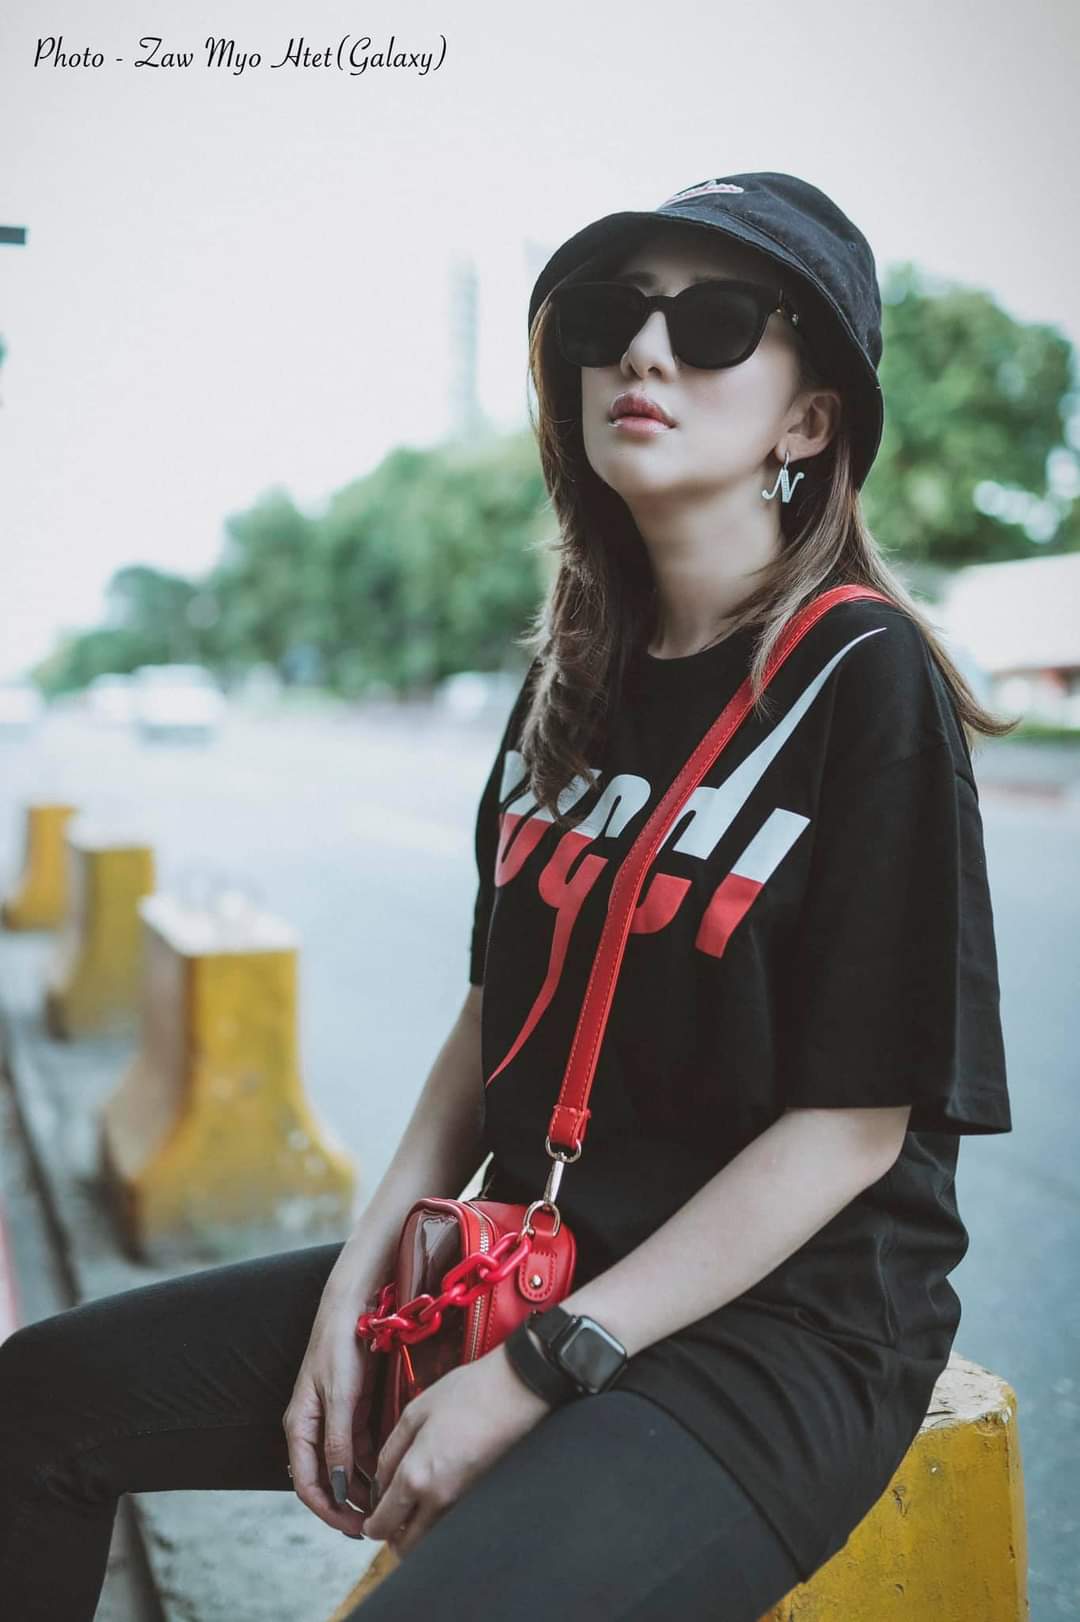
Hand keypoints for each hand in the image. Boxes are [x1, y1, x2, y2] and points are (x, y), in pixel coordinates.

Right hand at [282, 1276, 382, 1539]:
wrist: (352, 1308)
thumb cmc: (339, 1347)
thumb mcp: (340, 1397)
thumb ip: (338, 1442)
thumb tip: (337, 1486)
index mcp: (299, 1427)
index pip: (307, 1484)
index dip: (328, 1510)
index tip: (352, 1527)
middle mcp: (313, 1428)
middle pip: (325, 1481)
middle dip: (346, 1506)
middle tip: (374, 1524)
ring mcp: (333, 1420)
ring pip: (344, 1468)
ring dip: (360, 1488)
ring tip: (385, 1504)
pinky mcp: (352, 1410)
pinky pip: (359, 1448)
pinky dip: (371, 1465)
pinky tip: (388, 1475)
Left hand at [361, 1342, 553, 1557]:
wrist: (516, 1391)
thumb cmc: (466, 1394)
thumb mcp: (415, 1412)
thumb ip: (390, 1451)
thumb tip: (380, 1481)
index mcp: (416, 1477)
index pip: (383, 1525)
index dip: (371, 1526)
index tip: (370, 1518)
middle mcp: (439, 1500)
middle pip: (406, 1547)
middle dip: (392, 1536)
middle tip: (389, 1515)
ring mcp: (463, 1502)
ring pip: (430, 1539)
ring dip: (416, 1531)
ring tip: (412, 1503)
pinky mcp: (481, 1498)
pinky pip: (450, 1524)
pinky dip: (438, 1521)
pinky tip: (436, 1493)